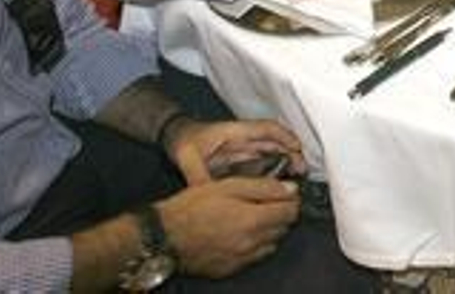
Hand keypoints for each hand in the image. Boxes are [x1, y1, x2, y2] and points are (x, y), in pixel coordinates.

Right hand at [157, 178, 299, 278]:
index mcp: (253, 220)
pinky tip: (241, 232)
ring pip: (272, 243)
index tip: (285, 192)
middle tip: (265, 201)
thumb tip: (290, 189)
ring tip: (251, 216)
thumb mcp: (229, 186)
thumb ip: (263, 187)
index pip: (291, 211)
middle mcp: (251, 243)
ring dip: (269, 229)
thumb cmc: (190, 208)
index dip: (291, 199)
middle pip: (284, 228)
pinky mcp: (231, 269)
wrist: (163, 236)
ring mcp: (242, 259)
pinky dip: (255, 244)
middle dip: (280, 213)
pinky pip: (255, 256)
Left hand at [166, 117, 305, 185]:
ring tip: (297, 176)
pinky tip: (279, 182)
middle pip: (275, 140)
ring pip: (272, 150)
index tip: (296, 148)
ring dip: (286, 160)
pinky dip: (275, 167)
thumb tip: (207, 194)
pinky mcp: (241, 159)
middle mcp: (244, 139)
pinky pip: (264, 160)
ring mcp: (243, 148)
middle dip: (292, 152)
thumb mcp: (186, 157)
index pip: (267, 129)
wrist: (174, 138)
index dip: (284, 136)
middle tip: (301, 170)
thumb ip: (197, 175)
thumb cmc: (182, 141)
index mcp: (235, 132)